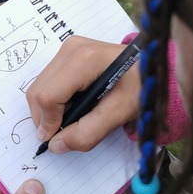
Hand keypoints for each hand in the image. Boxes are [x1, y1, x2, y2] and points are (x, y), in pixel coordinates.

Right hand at [27, 36, 139, 153]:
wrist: (152, 68)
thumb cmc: (140, 88)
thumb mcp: (119, 114)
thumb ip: (87, 133)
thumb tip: (55, 145)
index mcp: (84, 60)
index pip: (48, 96)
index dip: (49, 122)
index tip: (58, 139)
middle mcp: (70, 49)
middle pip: (39, 91)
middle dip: (47, 118)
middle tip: (69, 130)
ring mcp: (68, 47)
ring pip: (40, 87)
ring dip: (50, 110)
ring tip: (76, 116)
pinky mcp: (68, 51)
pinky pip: (48, 81)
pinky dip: (55, 100)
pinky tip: (76, 103)